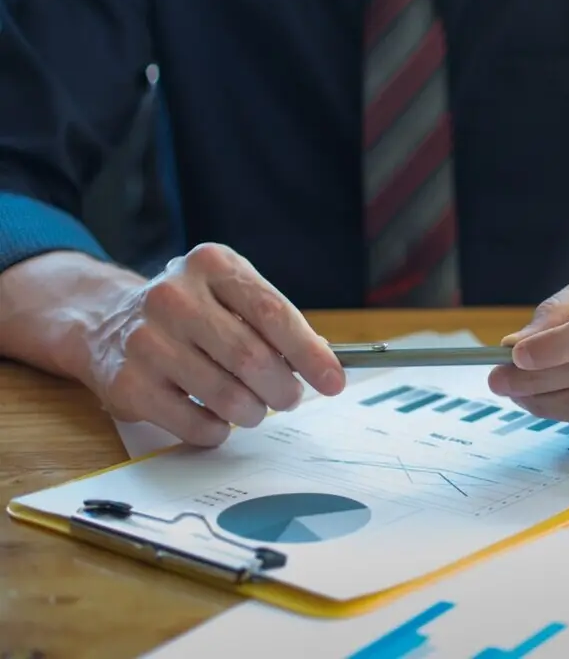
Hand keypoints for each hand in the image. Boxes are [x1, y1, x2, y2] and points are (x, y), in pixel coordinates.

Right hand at [80, 243, 344, 445]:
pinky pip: (194, 424)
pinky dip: (219, 431)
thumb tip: (322, 362)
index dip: (309, 353)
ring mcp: (146, 340)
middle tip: (289, 397)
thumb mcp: (231, 295)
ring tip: (254, 408)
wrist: (107, 321)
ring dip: (253, 412)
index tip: (334, 381)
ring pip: (226, 395)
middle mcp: (173, 297)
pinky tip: (219, 421)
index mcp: (211, 265)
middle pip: (251, 356)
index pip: (272, 312)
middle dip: (283, 388)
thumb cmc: (192, 312)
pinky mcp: (127, 384)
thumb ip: (276, 322)